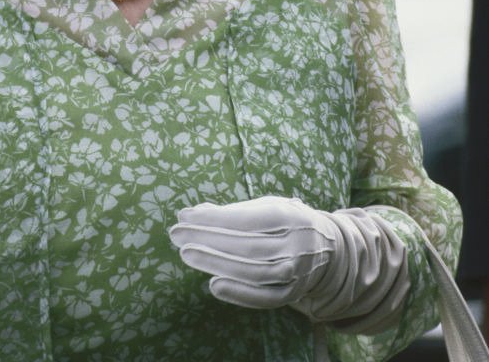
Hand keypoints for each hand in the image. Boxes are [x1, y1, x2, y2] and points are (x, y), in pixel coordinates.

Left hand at [169, 195, 337, 308]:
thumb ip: (230, 211)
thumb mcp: (265, 207)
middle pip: (247, 245)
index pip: (247, 218)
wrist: (327, 248)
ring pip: (253, 271)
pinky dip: (238, 293)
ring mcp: (296, 271)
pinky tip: (213, 284)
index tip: (184, 216)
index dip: (214, 219)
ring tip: (187, 254)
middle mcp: (296, 244)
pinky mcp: (291, 293)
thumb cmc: (285, 221)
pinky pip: (264, 298)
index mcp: (289, 216)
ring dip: (216, 263)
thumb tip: (191, 212)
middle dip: (208, 239)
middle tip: (177, 235)